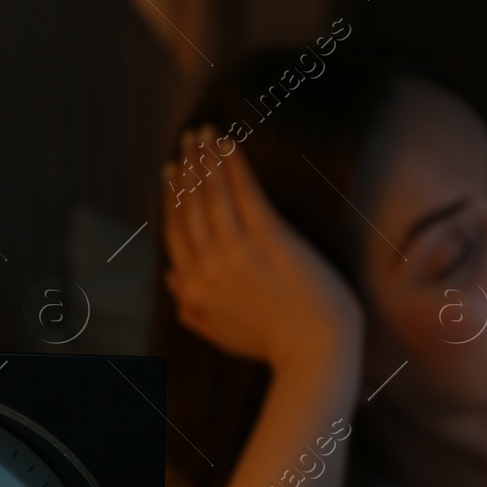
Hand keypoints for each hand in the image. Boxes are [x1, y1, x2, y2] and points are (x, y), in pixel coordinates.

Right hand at [162, 123, 364, 372]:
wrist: (315, 353)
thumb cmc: (275, 346)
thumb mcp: (220, 334)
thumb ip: (190, 310)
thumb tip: (171, 281)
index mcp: (193, 289)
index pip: (175, 232)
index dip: (172, 198)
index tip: (172, 173)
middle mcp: (207, 267)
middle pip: (190, 207)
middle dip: (187, 168)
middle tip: (187, 141)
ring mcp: (236, 252)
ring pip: (213, 194)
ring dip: (206, 157)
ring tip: (205, 133)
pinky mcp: (269, 239)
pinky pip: (245, 191)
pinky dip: (233, 163)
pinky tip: (230, 143)